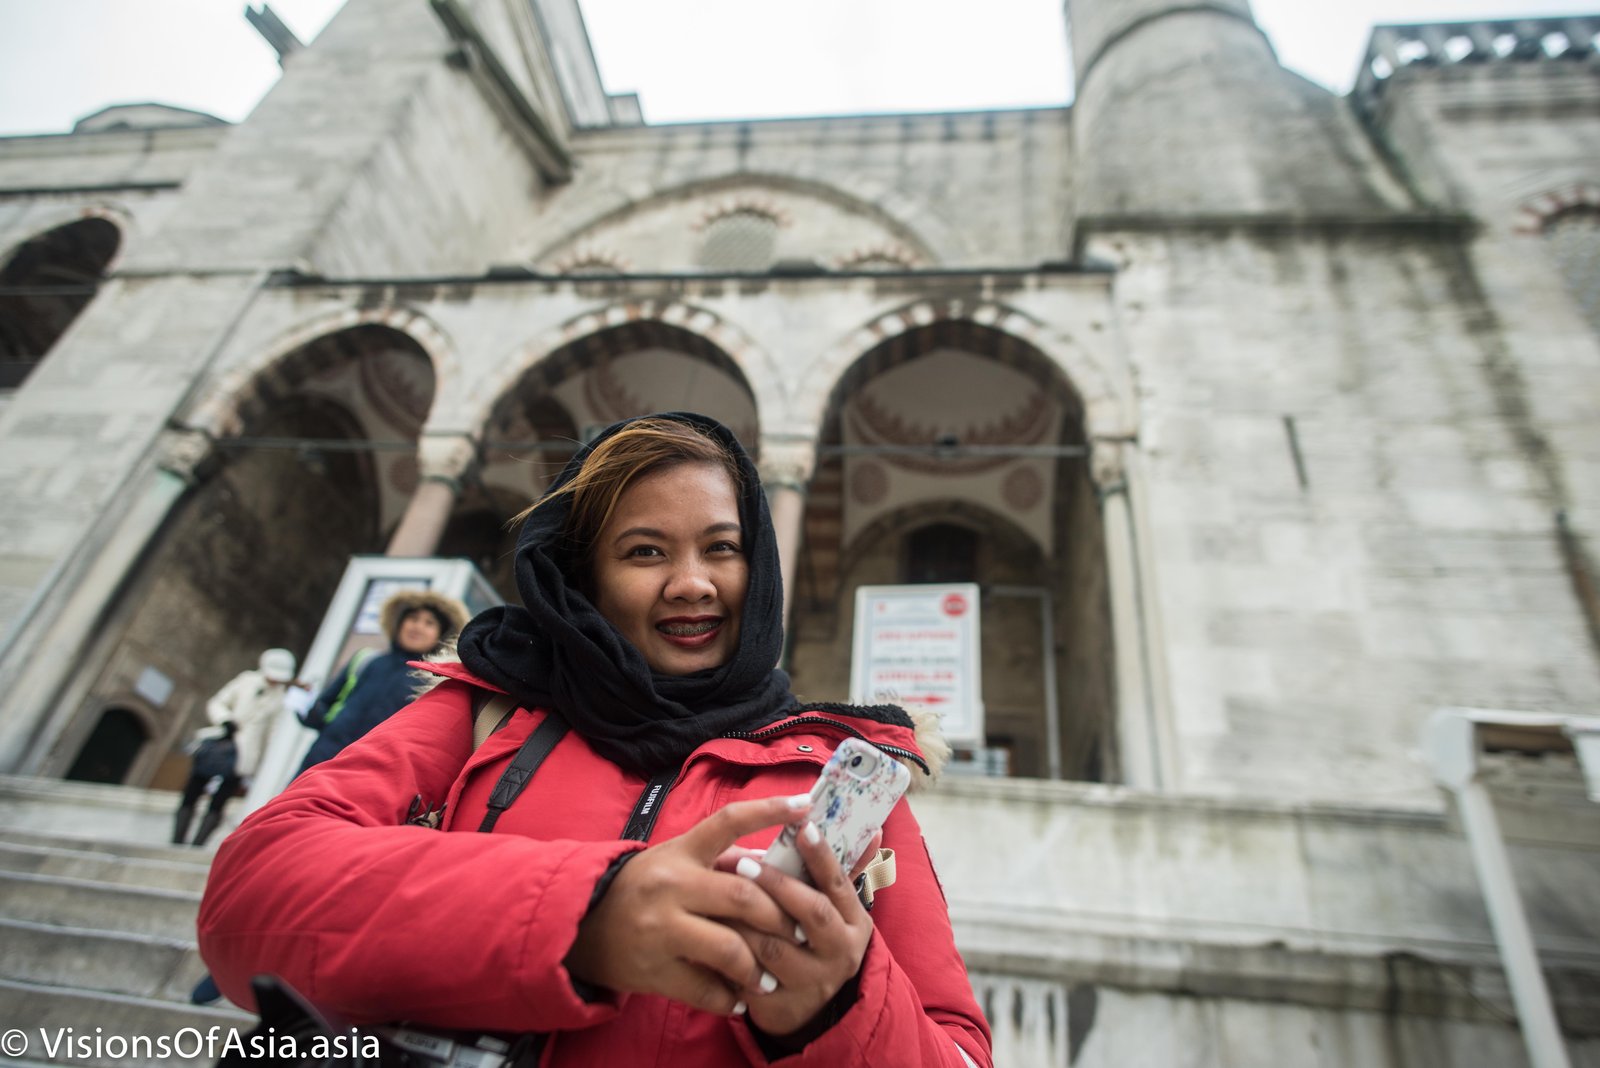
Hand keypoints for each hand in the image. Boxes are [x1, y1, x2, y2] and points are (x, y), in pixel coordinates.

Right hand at [564, 793, 810, 1014]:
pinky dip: (729, 999)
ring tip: (771, 978)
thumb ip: (720, 859)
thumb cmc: (640, 887)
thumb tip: (774, 859)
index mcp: (680, 852)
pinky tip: (741, 1001)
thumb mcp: (674, 860)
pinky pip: (705, 989)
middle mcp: (672, 885)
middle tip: (798, 931)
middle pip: (742, 896)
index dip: (769, 810)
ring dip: (758, 967)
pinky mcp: (654, 969)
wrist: (580, 925)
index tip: (805, 805)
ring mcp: (661, 929)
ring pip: (729, 949)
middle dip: (779, 917)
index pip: (729, 821)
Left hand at [726, 822, 880, 1036]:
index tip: (802, 826)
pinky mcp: (781, 1006)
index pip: (838, 884)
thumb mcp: (835, 909)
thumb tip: (877, 830)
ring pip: (772, 946)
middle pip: (810, 913)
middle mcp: (840, 954)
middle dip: (775, 884)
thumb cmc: (816, 940)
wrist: (810, 1009)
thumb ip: (843, 869)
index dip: (821, 855)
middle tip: (741, 860)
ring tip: (714, 891)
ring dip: (741, 917)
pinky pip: (748, 975)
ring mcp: (811, 984)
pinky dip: (727, 952)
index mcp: (855, 924)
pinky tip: (708, 931)